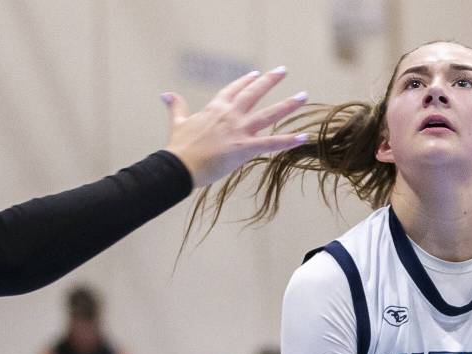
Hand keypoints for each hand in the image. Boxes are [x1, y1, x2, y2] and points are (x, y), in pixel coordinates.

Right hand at [163, 68, 309, 187]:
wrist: (179, 166)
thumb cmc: (179, 147)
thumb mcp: (177, 123)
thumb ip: (176, 107)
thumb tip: (166, 94)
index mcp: (215, 108)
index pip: (233, 89)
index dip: (245, 81)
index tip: (255, 74)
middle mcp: (230, 115)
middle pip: (254, 93)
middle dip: (270, 80)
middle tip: (283, 70)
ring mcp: (239, 130)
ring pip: (270, 114)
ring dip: (288, 105)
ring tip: (304, 96)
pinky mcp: (245, 147)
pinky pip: (272, 143)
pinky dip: (289, 140)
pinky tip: (304, 136)